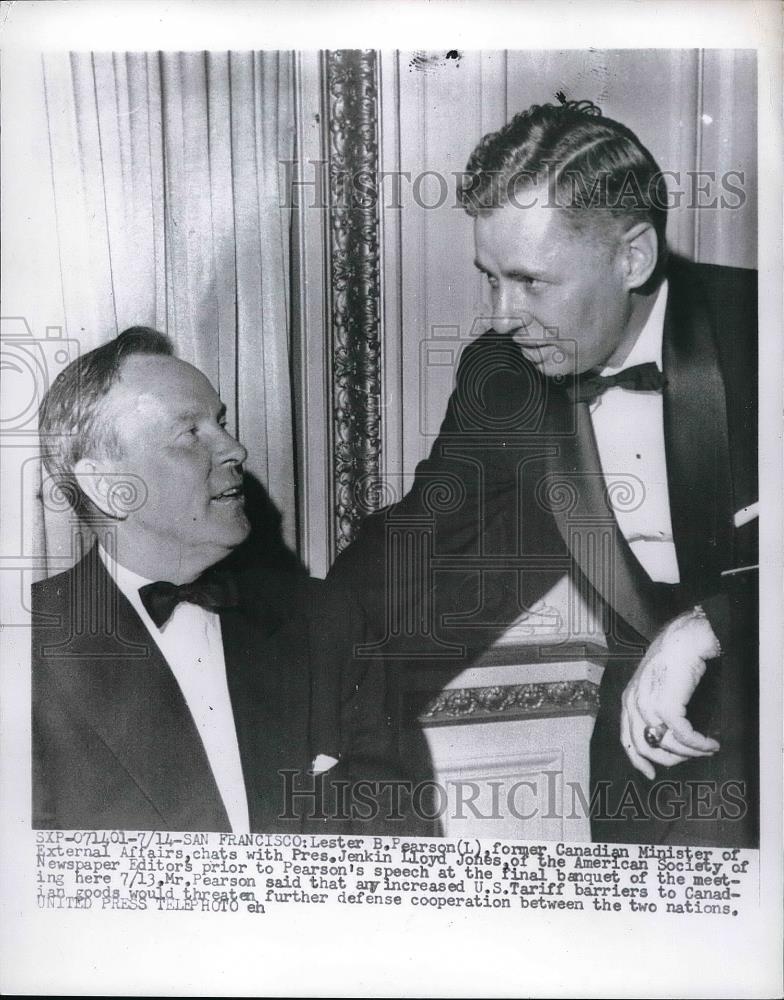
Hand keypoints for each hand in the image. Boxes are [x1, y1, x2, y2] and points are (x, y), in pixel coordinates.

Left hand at [620, 608, 720, 778]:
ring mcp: (648, 704)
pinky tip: (710, 744)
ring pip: (667, 743)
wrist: (685, 640)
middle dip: (668, 759)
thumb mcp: (656, 686)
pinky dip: (698, 744)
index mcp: (629, 699)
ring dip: (690, 752)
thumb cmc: (675, 660)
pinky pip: (683, 736)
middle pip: (645, 746)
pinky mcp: (667, 705)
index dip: (637, 759)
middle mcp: (633, 702)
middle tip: (690, 759)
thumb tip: (665, 738)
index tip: (649, 774)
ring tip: (706, 749)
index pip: (627, 737)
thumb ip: (653, 709)